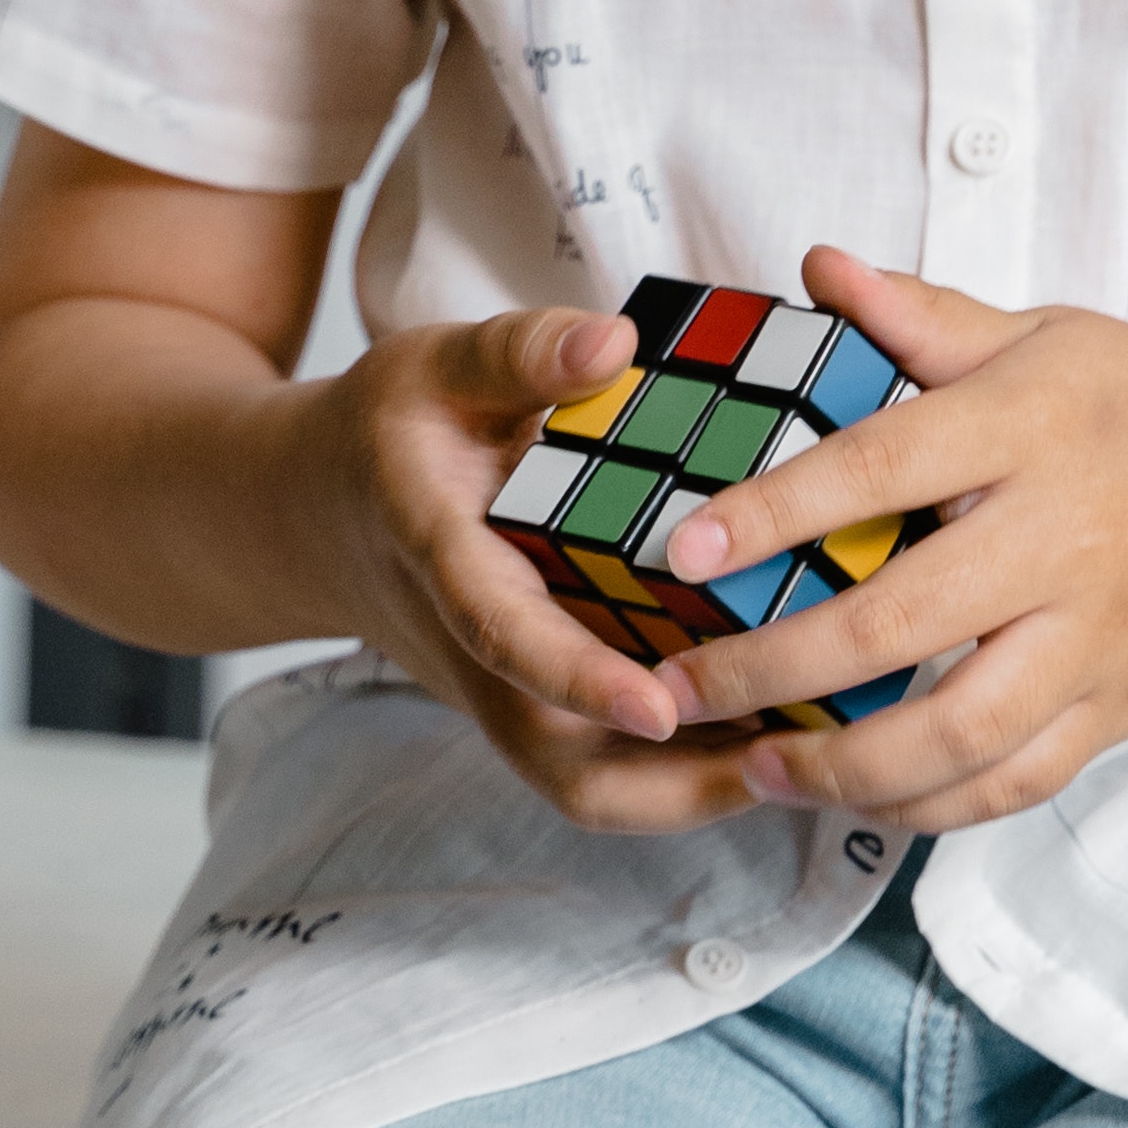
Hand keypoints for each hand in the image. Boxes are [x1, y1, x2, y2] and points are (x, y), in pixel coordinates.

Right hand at [302, 301, 785, 838]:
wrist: (318, 514)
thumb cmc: (392, 432)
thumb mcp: (436, 365)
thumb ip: (520, 354)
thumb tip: (613, 340)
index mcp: (443, 559)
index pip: (503, 634)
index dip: (578, 678)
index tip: (658, 707)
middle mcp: (477, 653)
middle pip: (559, 763)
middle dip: (668, 783)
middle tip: (786, 760)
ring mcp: (508, 692)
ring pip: (591, 783)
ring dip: (694, 787)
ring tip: (810, 753)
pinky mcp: (537, 703)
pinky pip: (607, 763)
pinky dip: (687, 766)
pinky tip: (779, 727)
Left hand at [653, 252, 1127, 830]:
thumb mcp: (1047, 338)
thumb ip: (925, 318)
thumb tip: (819, 267)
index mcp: (1034, 427)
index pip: (883, 467)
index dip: (776, 513)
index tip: (686, 549)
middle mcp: (1066, 538)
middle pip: (901, 622)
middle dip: (772, 667)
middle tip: (678, 685)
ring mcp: (1097, 638)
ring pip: (958, 732)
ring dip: (843, 767)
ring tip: (756, 765)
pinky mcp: (1118, 710)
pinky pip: (1014, 784)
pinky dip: (929, 806)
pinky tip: (855, 798)